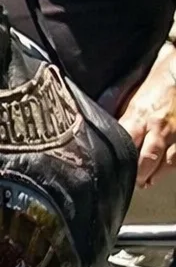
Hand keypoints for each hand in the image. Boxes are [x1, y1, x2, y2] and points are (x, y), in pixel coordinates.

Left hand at [122, 49, 175, 186]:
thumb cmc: (154, 83)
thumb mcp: (130, 96)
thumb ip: (118, 114)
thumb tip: (97, 126)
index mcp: (138, 116)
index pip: (124, 144)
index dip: (118, 161)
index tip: (110, 172)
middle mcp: (158, 127)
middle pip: (146, 159)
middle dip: (137, 174)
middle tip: (130, 183)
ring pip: (166, 163)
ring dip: (154, 175)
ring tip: (145, 182)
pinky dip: (170, 168)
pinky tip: (162, 173)